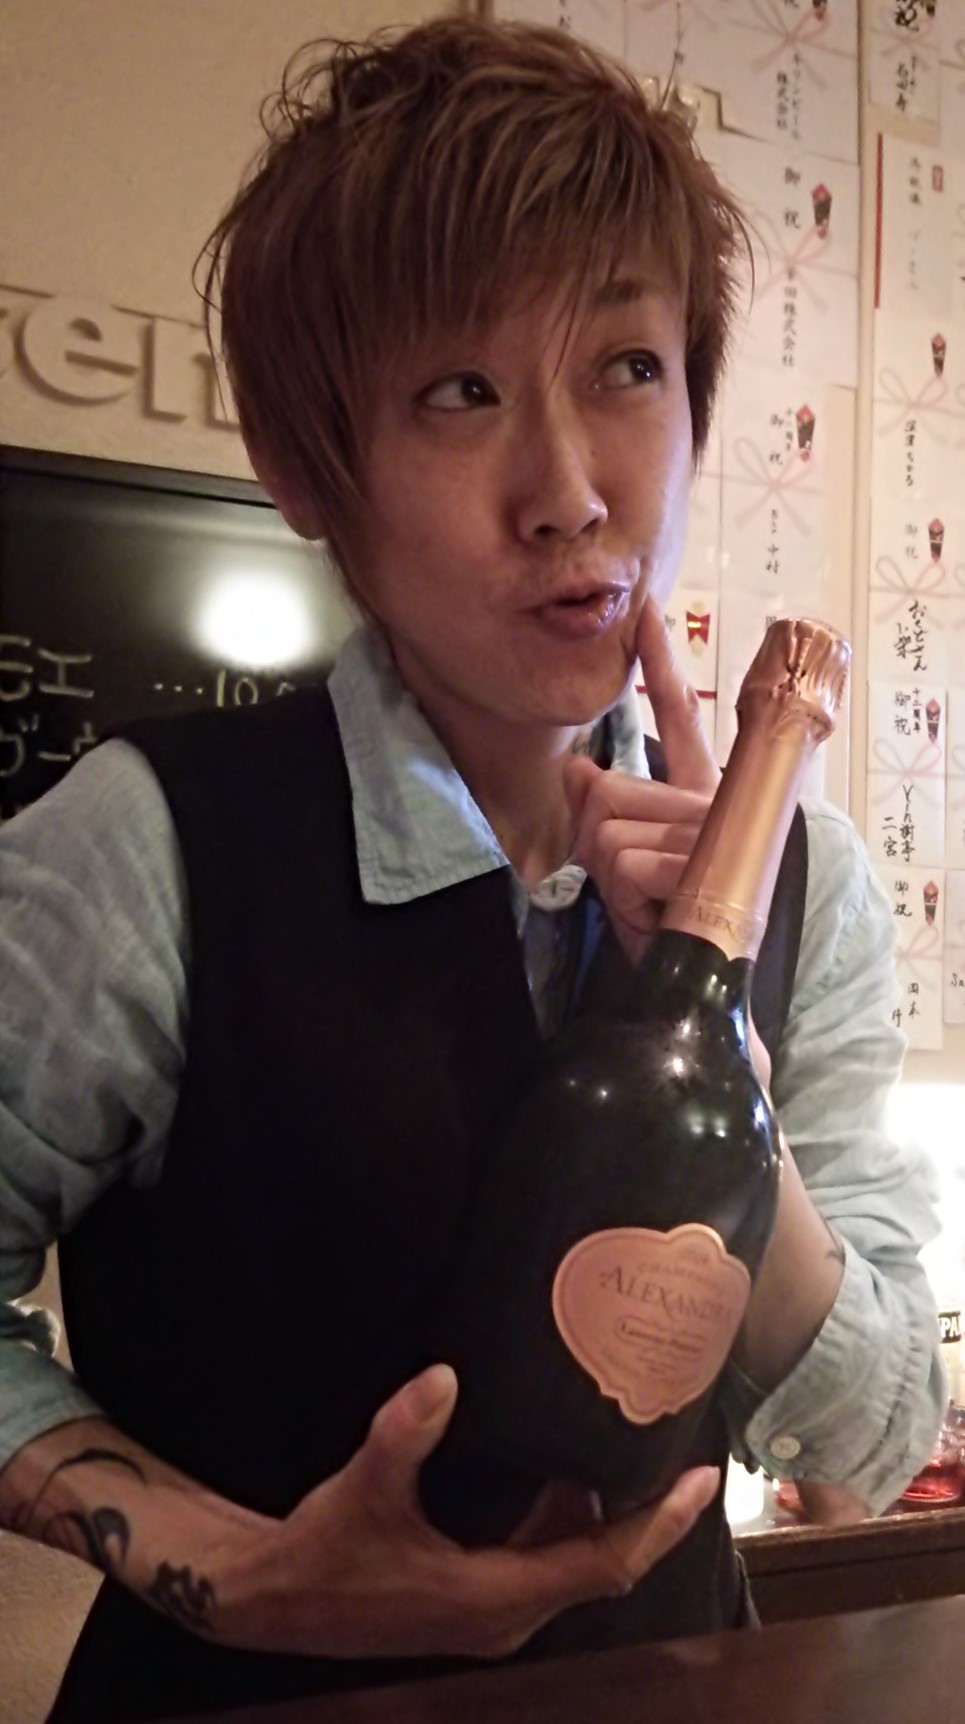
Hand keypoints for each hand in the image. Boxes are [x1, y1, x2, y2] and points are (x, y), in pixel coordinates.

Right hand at [218, 1364, 719, 1660]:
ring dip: (600, 1513)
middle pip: (602, 1564)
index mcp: (496, 1598)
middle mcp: (507, 1617)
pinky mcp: (473, 1605)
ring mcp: (491, 1617)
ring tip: (625, 1448)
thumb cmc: (321, 1554)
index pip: (605, 1564)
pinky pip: (542, 1562)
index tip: (701, 1483)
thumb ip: (404, 1434)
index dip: (658, 1524)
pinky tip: (558, 1473)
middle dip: (642, 1512)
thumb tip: (443, 1379)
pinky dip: (562, 1520)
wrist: (270, 1601)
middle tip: (673, 1447)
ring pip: (571, 1563)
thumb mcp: (363, 1489)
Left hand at [563, 597, 770, 1087]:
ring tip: (647, 905)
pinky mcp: (704, 864)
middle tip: (630, 886)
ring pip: (610, 829)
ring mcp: (710, 832)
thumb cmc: (665, 922)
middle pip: (609, 790)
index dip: (662, 664)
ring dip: (610, 877)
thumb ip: (602, 810)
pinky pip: (625, 863)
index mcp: (698, 793)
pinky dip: (624, 898)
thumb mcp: (622, 862)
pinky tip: (656, 917)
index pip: (678, 718)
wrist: (698, 986)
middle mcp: (710, 803)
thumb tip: (576, 769)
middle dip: (596, 843)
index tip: (649, 612)